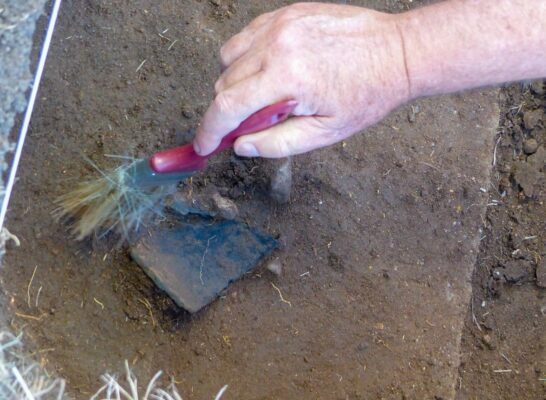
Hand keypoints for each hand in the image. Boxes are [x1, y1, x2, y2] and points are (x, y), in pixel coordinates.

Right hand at [194, 2, 411, 157]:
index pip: (227, 106)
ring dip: (235, 83)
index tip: (204, 145)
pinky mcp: (285, 12)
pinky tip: (269, 70)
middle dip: (228, 111)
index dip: (209, 130)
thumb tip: (240, 146)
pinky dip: (246, 58)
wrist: (396, 52)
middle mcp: (277, 45)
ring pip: (228, 59)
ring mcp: (280, 24)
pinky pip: (245, 37)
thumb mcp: (325, 133)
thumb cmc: (367, 95)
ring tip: (265, 95)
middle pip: (224, 84)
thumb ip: (277, 144)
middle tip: (253, 124)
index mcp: (288, 78)